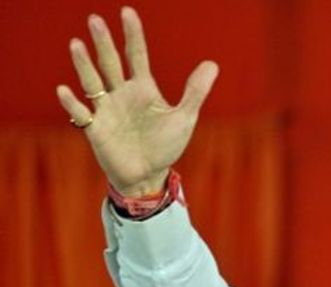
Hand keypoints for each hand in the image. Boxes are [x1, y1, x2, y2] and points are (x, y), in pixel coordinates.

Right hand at [55, 7, 218, 196]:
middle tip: (95, 19)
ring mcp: (106, 110)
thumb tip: (212, 64)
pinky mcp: (95, 129)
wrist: (149, 175)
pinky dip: (73, 103)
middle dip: (103, 42)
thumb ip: (195, 91)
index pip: (136, 55)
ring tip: (77, 44)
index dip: (133, 35)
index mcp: (143, 89)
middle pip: (110, 63)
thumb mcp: (184, 118)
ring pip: (92, 82)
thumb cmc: (165, 146)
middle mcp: (121, 94)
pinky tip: (65, 90)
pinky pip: (81, 113)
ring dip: (84, 64)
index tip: (127, 12)